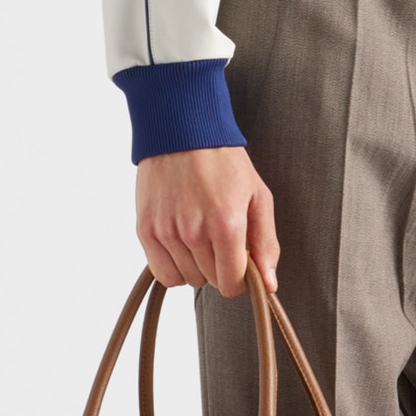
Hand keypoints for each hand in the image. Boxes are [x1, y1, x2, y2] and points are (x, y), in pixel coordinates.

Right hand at [136, 147, 278, 297]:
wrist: (182, 130)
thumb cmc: (224, 162)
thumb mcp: (257, 196)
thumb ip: (265, 244)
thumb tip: (268, 284)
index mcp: (226, 225)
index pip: (231, 283)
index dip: (240, 279)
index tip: (240, 263)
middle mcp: (193, 232)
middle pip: (210, 281)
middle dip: (220, 267)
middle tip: (220, 239)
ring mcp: (167, 232)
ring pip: (186, 279)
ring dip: (197, 266)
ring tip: (200, 236)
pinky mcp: (146, 229)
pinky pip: (162, 272)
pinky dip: (173, 266)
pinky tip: (182, 245)